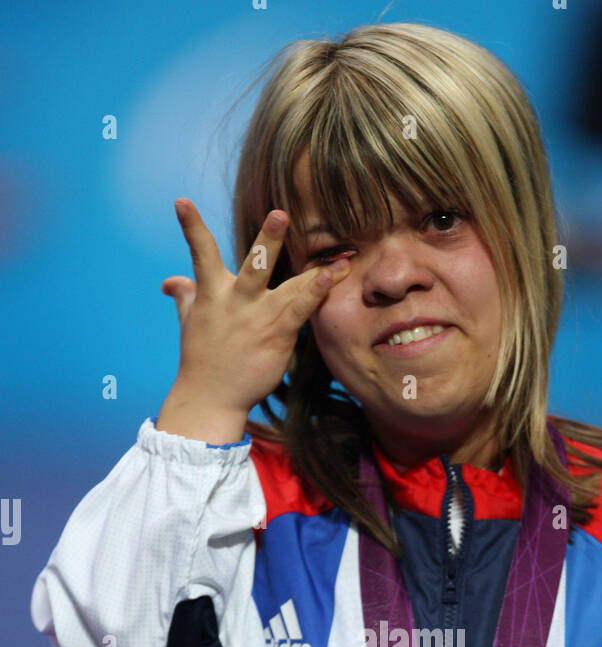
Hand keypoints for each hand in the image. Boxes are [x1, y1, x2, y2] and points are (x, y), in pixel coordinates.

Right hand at [160, 199, 350, 418]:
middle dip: (267, 240)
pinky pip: (300, 312)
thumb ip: (185, 294)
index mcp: (212, 292)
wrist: (210, 397)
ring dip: (313, 274)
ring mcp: (258, 319)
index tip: (181, 200)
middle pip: (254, 265)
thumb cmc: (201, 358)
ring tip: (339, 259)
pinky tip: (331, 279)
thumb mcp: (190, 320)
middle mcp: (236, 301)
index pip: (200, 252)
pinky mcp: (277, 336)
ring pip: (289, 289)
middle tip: (279, 214)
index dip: (191, 226)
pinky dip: (316, 295)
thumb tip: (168, 281)